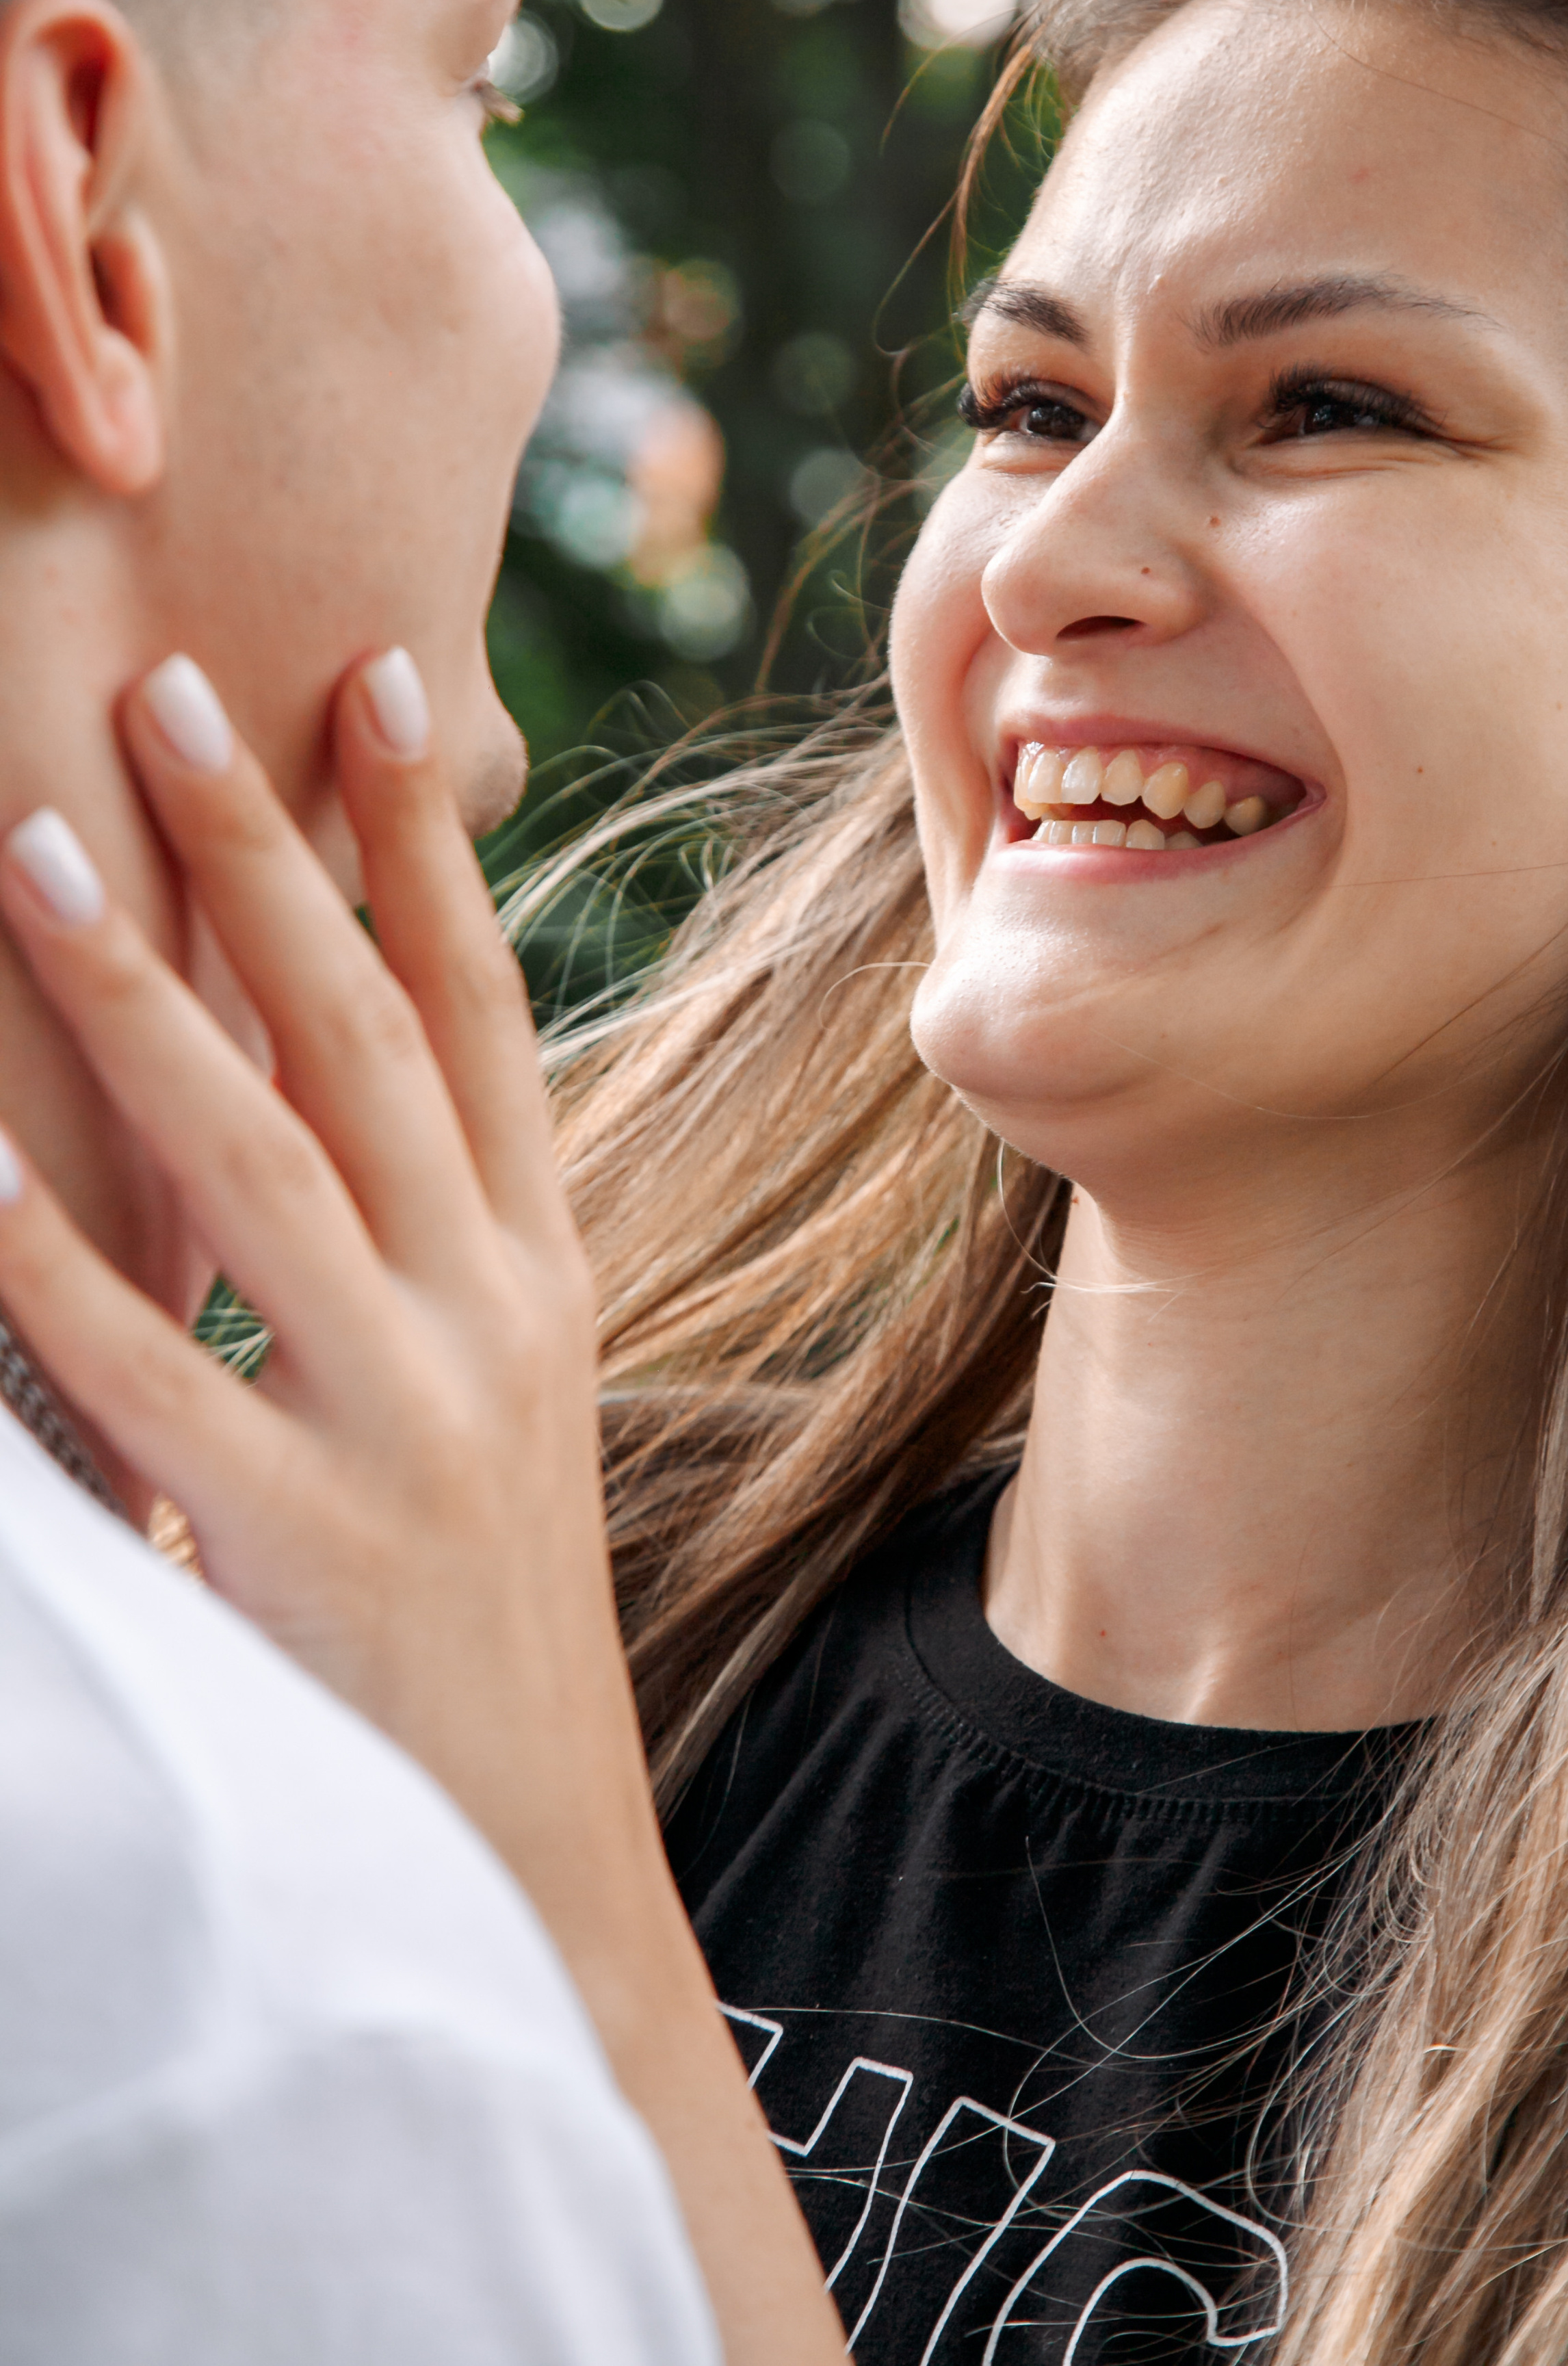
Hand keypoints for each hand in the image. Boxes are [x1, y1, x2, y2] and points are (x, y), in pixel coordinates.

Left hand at [0, 651, 842, 2365]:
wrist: (541, 1853)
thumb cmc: (489, 1607)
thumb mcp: (495, 1397)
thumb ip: (424, 1251)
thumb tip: (314, 1107)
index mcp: (540, 1268)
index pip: (482, 1018)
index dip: (425, 851)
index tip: (378, 690)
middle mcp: (490, 1313)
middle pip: (370, 1044)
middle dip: (271, 859)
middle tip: (170, 693)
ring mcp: (406, 1420)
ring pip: (262, 1164)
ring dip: (144, 1002)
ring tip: (38, 855)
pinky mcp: (304, 1537)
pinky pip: (146, 1373)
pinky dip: (47, 1264)